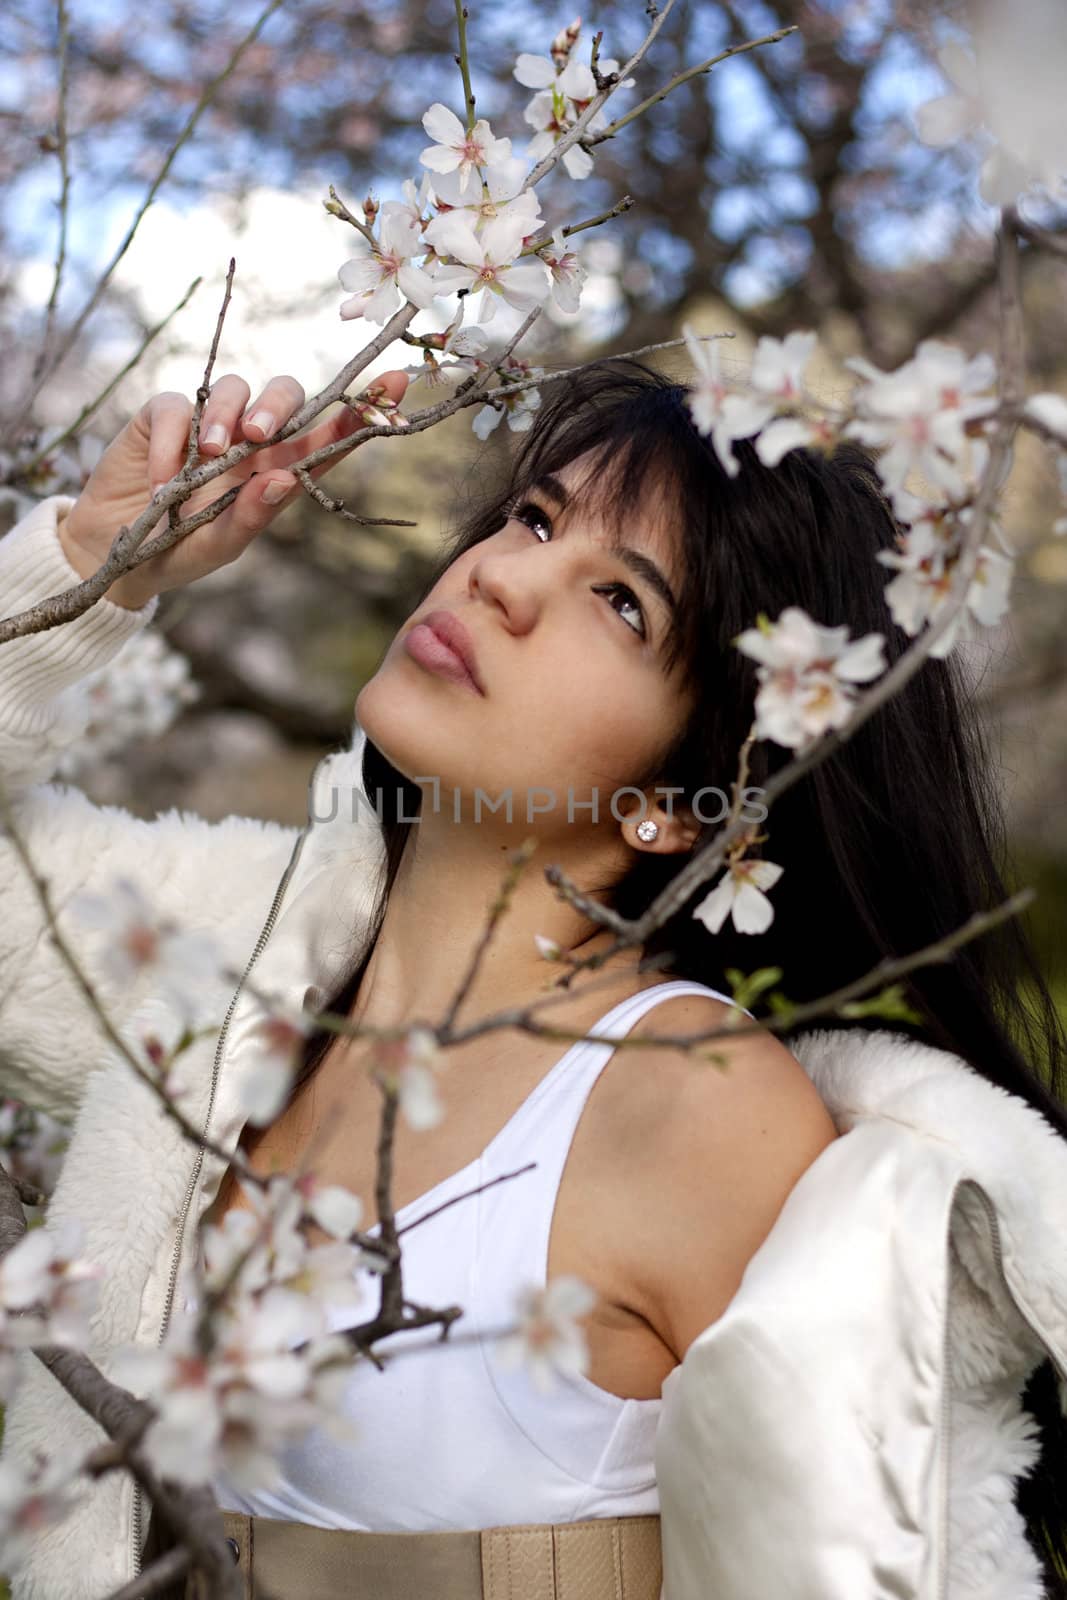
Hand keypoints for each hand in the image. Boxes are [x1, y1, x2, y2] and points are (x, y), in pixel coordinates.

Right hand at [61, 370, 408, 608]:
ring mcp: (208, 424)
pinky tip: (161, 477)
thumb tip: (285, 479)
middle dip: (278, 406)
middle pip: (284, 395)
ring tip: (207, 457)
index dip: (360, 411)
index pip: (326, 437)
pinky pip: (177, 406)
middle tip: (256, 436)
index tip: (396, 384)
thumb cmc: (181, 550)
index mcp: (277, 472)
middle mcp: (250, 442)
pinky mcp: (165, 417)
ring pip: (234, 388)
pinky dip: (172, 438)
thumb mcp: (220, 545)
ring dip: (224, 417)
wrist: (117, 551)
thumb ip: (253, 516)